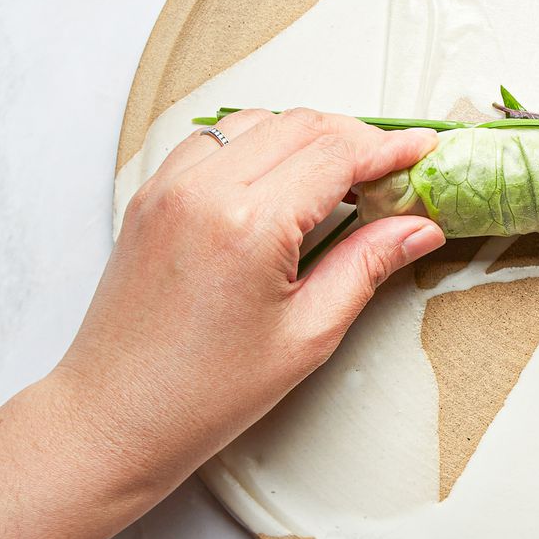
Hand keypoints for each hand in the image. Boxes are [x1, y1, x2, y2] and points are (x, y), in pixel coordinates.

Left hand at [56, 108, 445, 494]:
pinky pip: (215, 140)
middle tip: (395, 168)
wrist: (113, 417)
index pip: (337, 153)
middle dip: (357, 137)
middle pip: (302, 124)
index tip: (425, 149)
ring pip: (258, 121)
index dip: (391, 148)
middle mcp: (203, 189)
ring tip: (342, 178)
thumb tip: (419, 226)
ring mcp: (169, 185)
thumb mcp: (307, 334)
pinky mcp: (150, 194)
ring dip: (307, 136)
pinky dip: (258, 143)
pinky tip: (281, 181)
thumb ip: (367, 265)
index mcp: (248, 224)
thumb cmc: (204, 392)